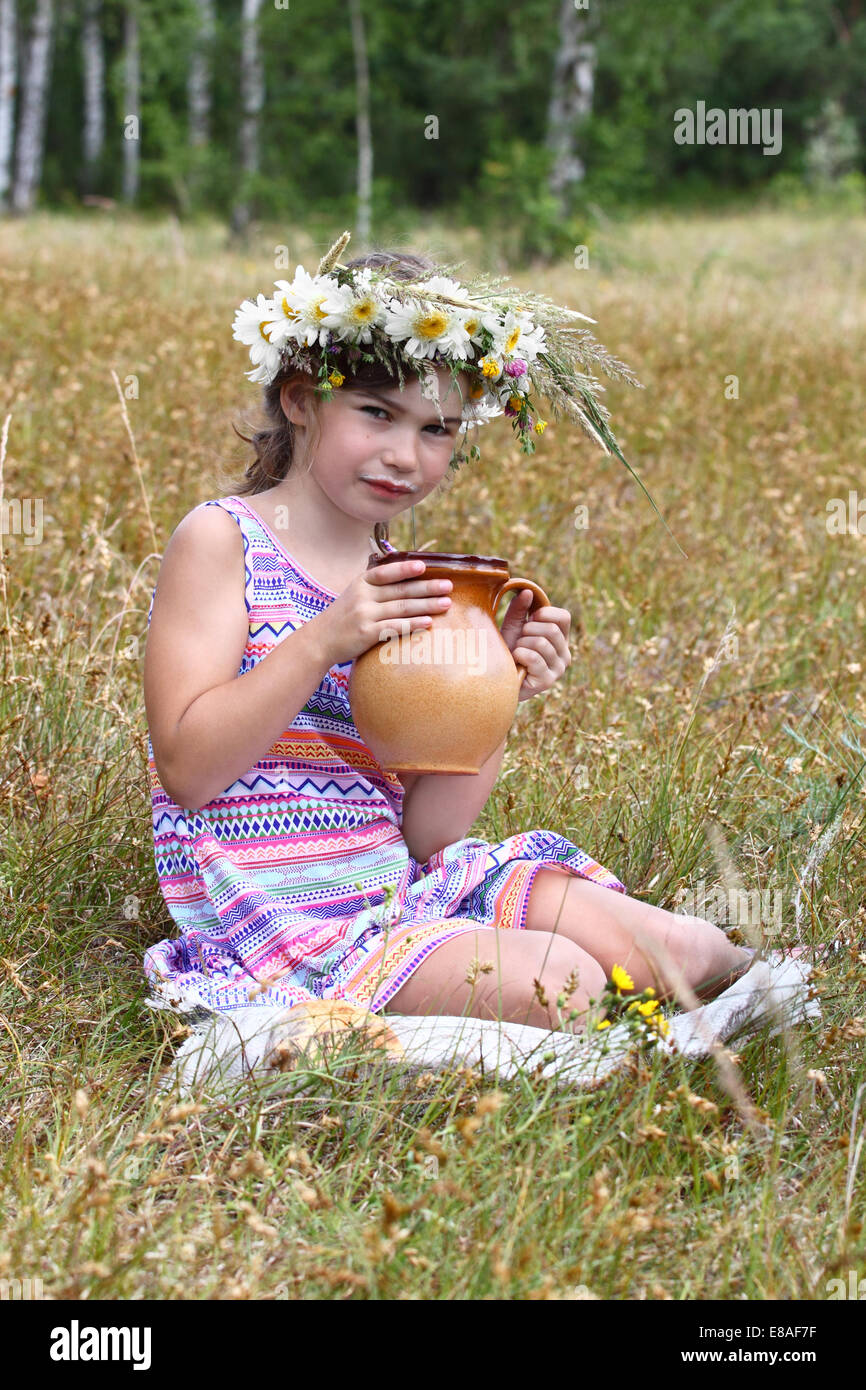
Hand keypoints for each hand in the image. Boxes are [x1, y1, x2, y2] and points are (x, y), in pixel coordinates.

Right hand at [317, 558, 452, 663]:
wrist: (319, 640)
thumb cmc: (343, 617)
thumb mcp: (354, 594)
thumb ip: (376, 586)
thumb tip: (408, 578)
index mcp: (361, 583)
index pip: (386, 572)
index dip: (405, 569)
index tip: (424, 566)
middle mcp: (363, 596)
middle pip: (400, 590)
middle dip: (427, 587)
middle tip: (448, 586)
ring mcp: (364, 614)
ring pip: (401, 608)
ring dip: (426, 605)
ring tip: (446, 603)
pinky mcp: (366, 633)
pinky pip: (394, 627)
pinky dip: (412, 624)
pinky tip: (428, 622)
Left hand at [498, 591, 571, 701]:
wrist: (497, 679)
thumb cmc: (507, 652)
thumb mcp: (512, 627)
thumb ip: (519, 609)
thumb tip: (527, 591)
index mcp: (561, 638)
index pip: (564, 617)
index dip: (543, 613)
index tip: (529, 619)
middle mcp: (565, 654)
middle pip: (551, 629)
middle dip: (527, 631)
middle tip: (519, 641)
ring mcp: (558, 669)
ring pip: (541, 643)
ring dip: (521, 645)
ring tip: (516, 653)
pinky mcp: (548, 681)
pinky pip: (533, 658)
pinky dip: (519, 655)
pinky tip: (516, 662)